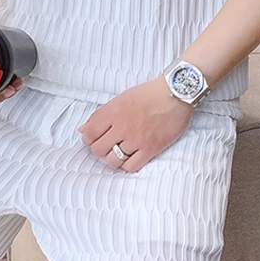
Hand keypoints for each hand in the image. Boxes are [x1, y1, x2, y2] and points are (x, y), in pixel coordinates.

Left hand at [77, 77, 195, 172]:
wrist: (176, 94)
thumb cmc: (149, 94)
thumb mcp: (121, 98)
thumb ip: (101, 114)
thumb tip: (83, 130)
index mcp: (113, 111)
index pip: (89, 134)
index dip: (88, 139)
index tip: (94, 139)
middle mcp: (122, 126)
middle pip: (98, 149)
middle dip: (99, 149)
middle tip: (107, 145)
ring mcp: (137, 139)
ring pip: (113, 160)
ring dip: (113, 158)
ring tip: (119, 151)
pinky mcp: (151, 148)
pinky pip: (131, 166)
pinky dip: (128, 165)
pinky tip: (131, 157)